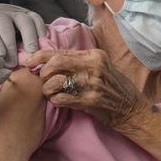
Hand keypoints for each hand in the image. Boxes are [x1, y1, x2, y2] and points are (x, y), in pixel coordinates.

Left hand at [0, 4, 48, 64]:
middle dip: (10, 44)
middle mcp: (1, 13)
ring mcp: (17, 12)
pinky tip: (42, 43)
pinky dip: (41, 30)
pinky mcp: (29, 14)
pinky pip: (37, 19)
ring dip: (29, 37)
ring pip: (24, 21)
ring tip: (31, 53)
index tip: (0, 57)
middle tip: (13, 63)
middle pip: (6, 25)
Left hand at [24, 49, 147, 129]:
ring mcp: (92, 84)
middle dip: (43, 72)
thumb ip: (81, 62)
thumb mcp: (101, 67)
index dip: (40, 56)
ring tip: (49, 93)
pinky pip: (62, 98)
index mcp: (94, 55)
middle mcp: (93, 66)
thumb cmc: (114, 87)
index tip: (29, 62)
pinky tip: (57, 101)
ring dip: (47, 89)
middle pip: (55, 63)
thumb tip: (53, 59)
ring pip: (56, 81)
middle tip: (42, 80)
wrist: (132, 109)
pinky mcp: (90, 100)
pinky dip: (55, 100)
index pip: (60, 51)